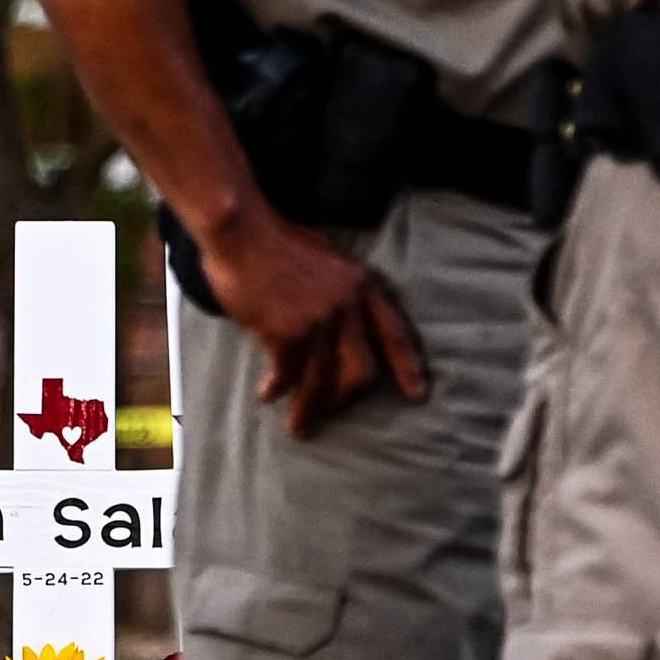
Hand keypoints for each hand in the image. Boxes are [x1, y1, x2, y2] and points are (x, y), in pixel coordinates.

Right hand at [194, 206, 432, 435]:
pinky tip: (267, 393)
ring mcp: (317, 321)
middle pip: (362, 372)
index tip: (417, 396)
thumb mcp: (330, 257)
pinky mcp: (286, 333)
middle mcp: (347, 306)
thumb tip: (344, 321)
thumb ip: (344, 289)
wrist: (243, 233)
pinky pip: (287, 374)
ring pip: (322, 382)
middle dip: (346, 400)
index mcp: (363, 286)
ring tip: (297, 425)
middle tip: (330, 413)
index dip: (408, 367)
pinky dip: (277, 389)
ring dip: (308, 409)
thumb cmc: (280, 242)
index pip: (396, 333)